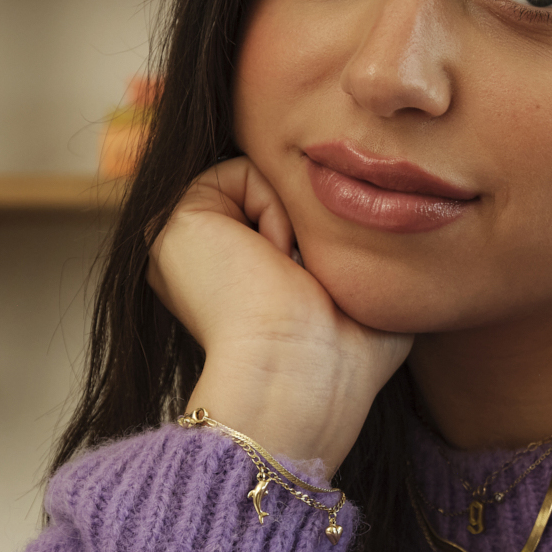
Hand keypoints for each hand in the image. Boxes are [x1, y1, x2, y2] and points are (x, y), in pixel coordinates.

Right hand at [148, 156, 410, 471]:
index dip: (326, 238)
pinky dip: (274, 211)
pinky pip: (243, 172)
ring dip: (295, 224)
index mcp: (238, 285)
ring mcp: (186, 241)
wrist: (300, 378)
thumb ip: (358, 247)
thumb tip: (375, 210)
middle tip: (311, 284)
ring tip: (291, 279)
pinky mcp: (176, 220)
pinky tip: (273, 263)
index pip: (296, 220)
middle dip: (310, 225)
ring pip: (265, 181)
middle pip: (281, 195)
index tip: (327, 292)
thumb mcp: (360, 291)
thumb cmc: (344, 356)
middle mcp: (206, 262)